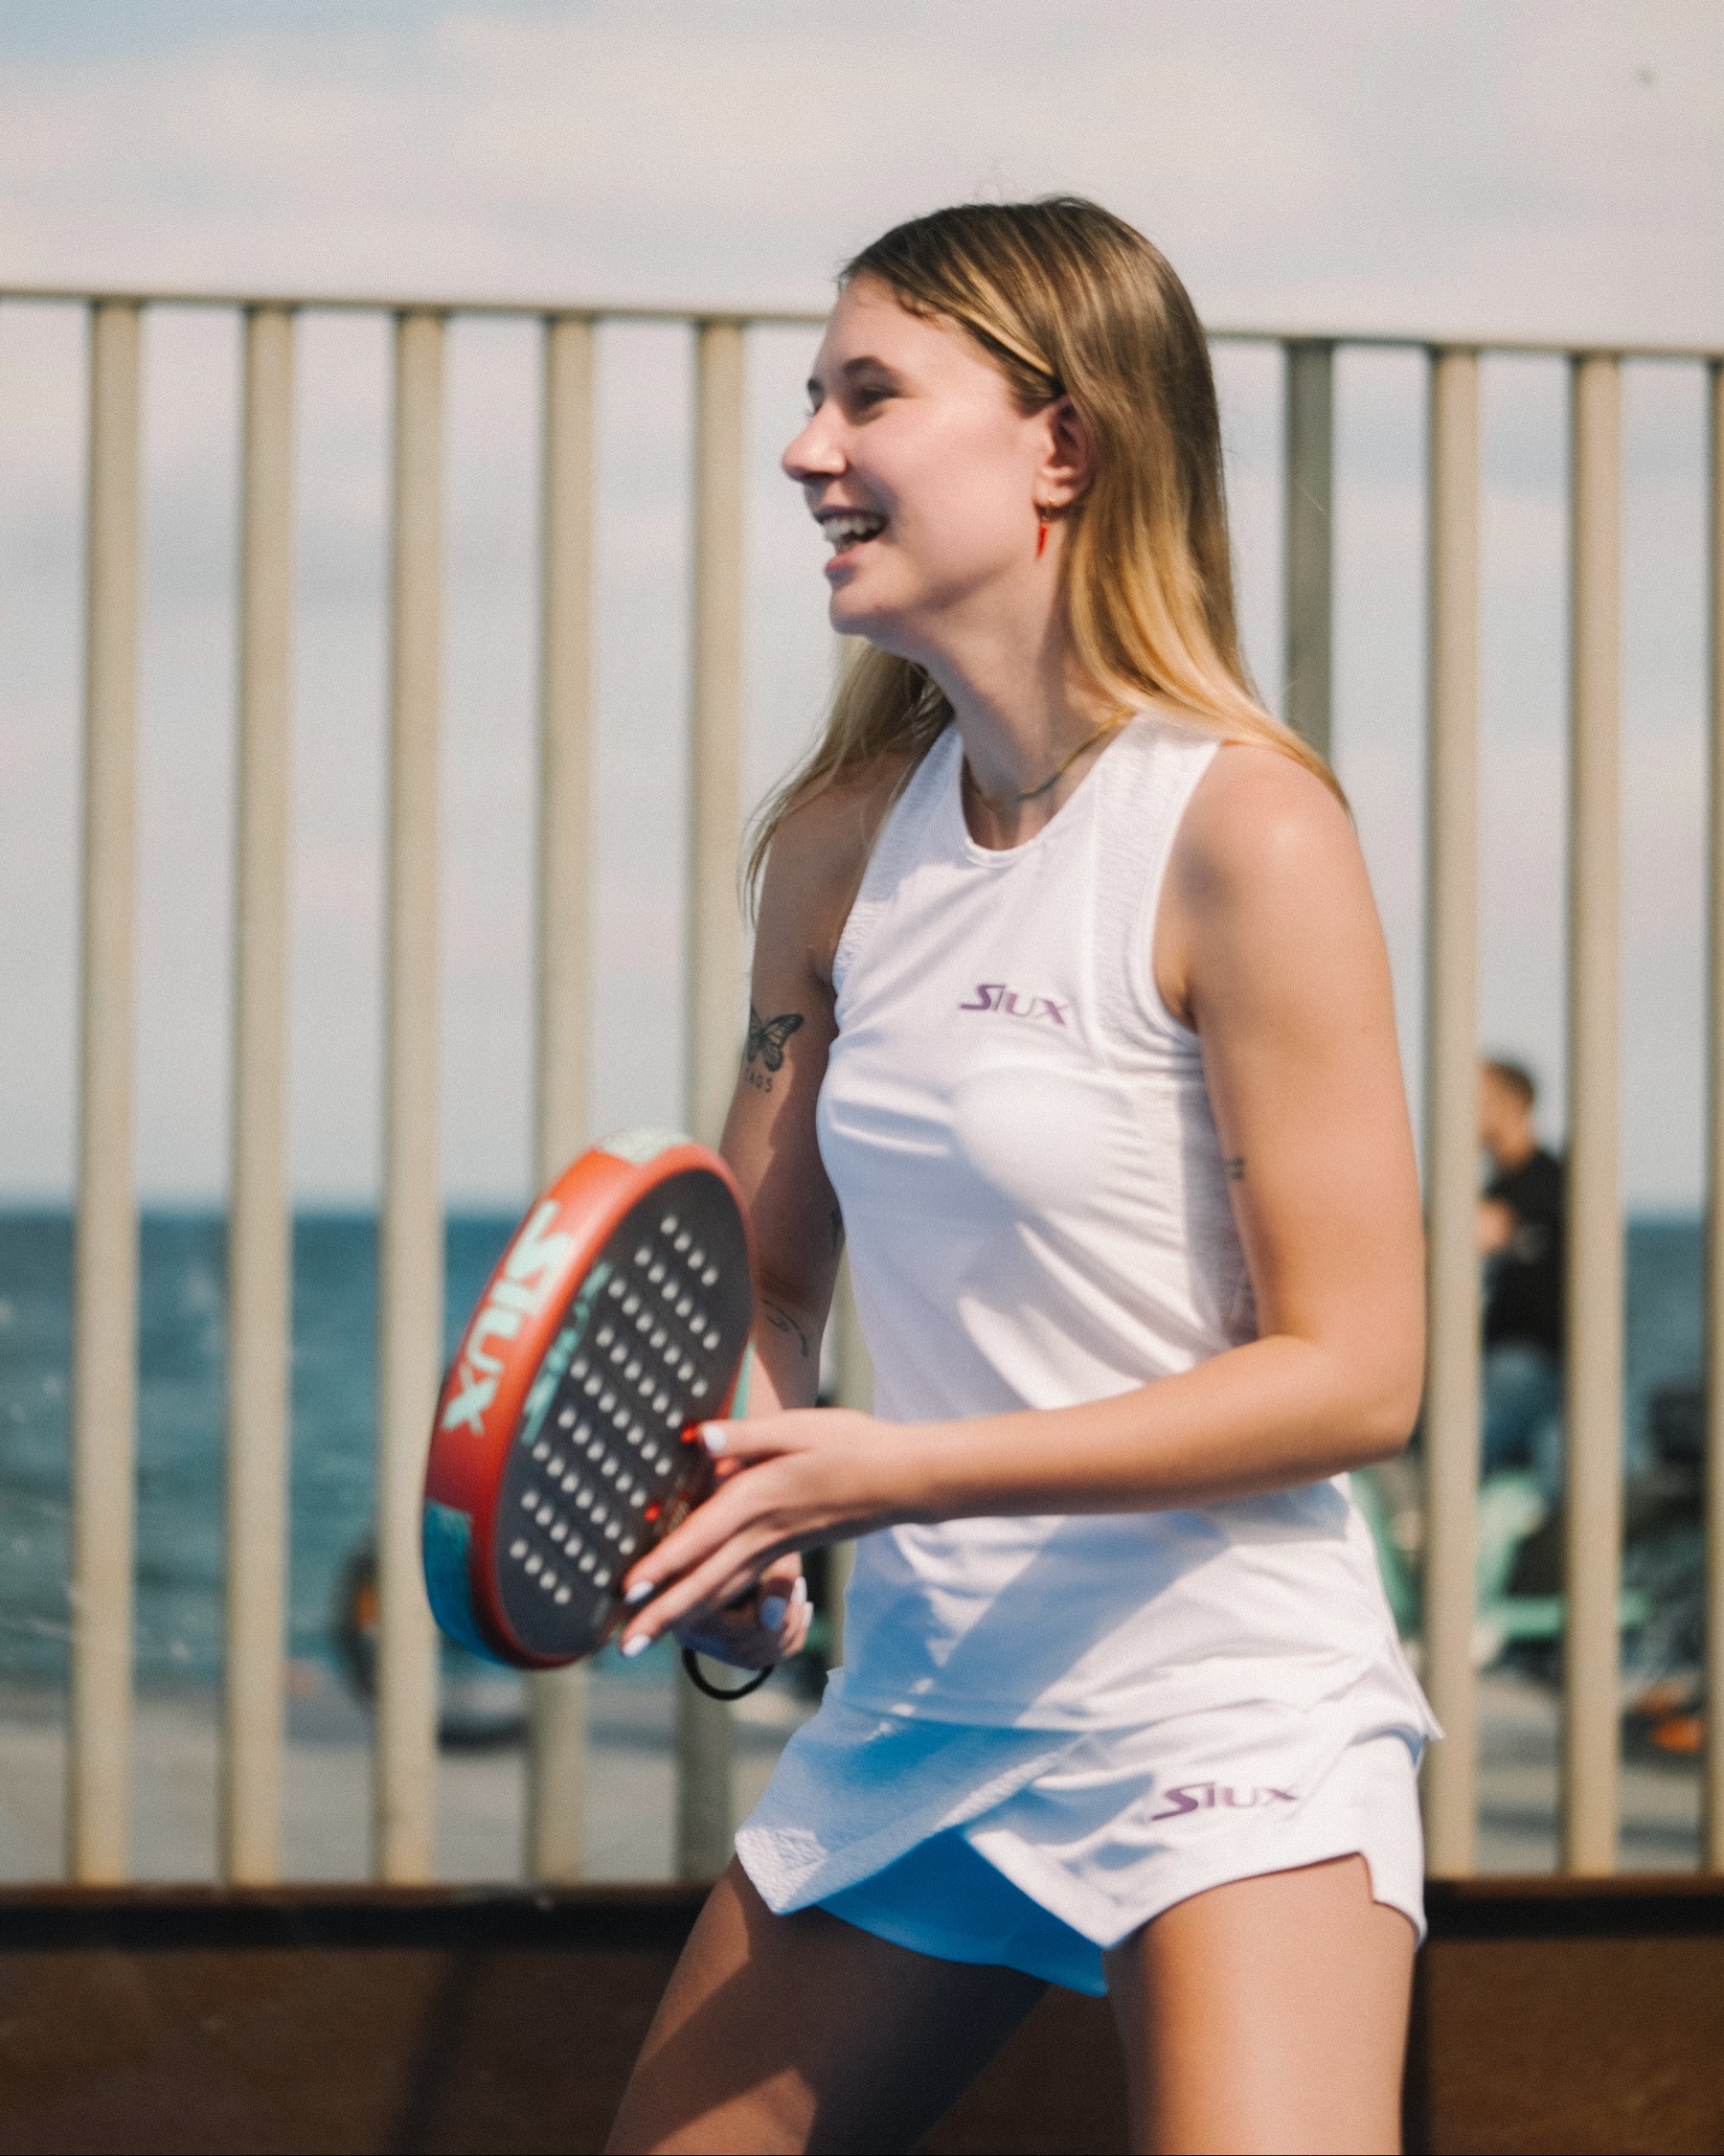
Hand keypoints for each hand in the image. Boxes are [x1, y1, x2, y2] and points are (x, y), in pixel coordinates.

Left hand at [618, 1407, 890, 1657]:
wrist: (902, 1479)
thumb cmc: (851, 1445)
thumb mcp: (799, 1428)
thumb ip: (747, 1436)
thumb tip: (702, 1438)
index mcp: (758, 1499)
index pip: (701, 1537)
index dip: (663, 1564)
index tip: (627, 1589)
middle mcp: (762, 1532)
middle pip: (704, 1581)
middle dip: (663, 1614)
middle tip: (623, 1646)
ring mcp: (775, 1547)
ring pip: (720, 1591)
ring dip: (680, 1615)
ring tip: (645, 1637)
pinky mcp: (785, 1550)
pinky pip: (739, 1584)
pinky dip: (709, 1602)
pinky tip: (692, 1610)